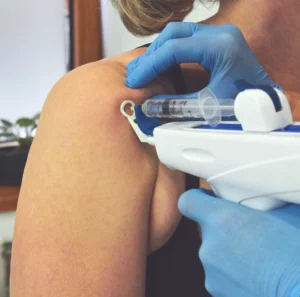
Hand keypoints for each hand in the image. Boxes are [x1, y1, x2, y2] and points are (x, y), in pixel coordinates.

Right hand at [126, 22, 281, 99]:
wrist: (263, 104)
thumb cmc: (242, 106)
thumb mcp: (206, 107)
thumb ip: (175, 104)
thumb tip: (148, 104)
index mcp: (221, 47)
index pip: (173, 48)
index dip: (149, 65)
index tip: (135, 80)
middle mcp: (222, 34)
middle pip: (173, 34)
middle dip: (151, 54)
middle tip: (137, 74)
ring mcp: (221, 35)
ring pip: (179, 34)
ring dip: (159, 51)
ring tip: (145, 70)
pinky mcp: (219, 41)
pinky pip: (187, 39)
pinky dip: (171, 52)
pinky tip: (162, 66)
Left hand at [178, 189, 299, 296]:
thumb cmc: (298, 255)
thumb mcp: (286, 215)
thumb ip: (262, 204)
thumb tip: (262, 201)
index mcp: (222, 220)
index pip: (189, 201)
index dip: (198, 199)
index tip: (210, 199)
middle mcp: (209, 247)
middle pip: (208, 231)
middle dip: (226, 231)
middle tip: (253, 235)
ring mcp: (212, 276)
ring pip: (217, 256)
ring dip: (232, 256)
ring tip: (262, 263)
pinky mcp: (218, 296)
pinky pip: (224, 278)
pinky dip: (237, 277)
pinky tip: (260, 281)